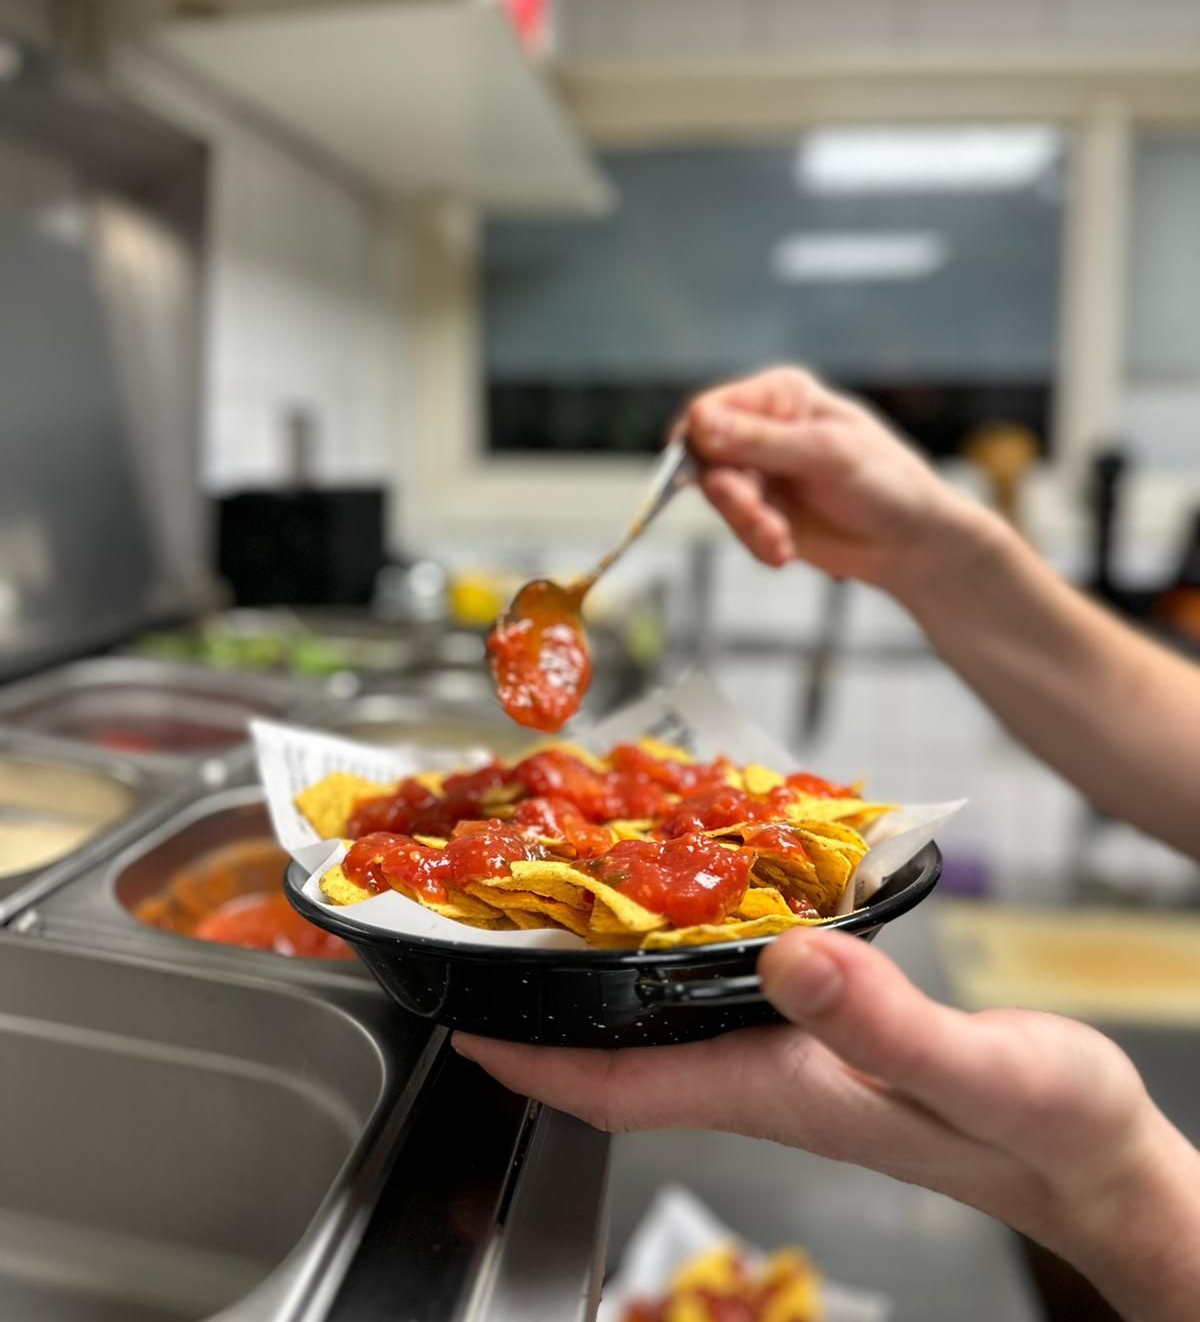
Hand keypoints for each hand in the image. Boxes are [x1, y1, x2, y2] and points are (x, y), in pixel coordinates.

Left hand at [456, 931, 1199, 1321]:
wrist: (1091, 1152)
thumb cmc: (1044, 1128)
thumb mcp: (973, 1070)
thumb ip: (882, 1021)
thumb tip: (788, 956)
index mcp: (778, 1090)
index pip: (622, 1087)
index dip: (537, 1061)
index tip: (465, 1025)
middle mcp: (770, 1074)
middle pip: (627, 1047)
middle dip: (552, 1003)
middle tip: (495, 930)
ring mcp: (797, 1056)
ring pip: (672, 1016)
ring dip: (613, 970)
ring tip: (566, 901)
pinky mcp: (830, 1031)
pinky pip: (733, 987)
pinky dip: (693, 946)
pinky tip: (696, 900)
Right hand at [684, 367, 989, 598]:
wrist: (912, 542)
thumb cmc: (886, 482)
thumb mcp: (826, 455)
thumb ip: (762, 441)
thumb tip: (699, 423)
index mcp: (779, 397)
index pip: (711, 408)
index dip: (700, 440)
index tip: (716, 471)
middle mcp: (762, 429)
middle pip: (706, 457)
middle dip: (730, 495)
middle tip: (759, 518)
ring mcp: (761, 472)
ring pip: (718, 497)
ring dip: (747, 524)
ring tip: (781, 541)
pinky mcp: (763, 512)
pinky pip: (736, 528)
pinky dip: (757, 543)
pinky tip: (786, 551)